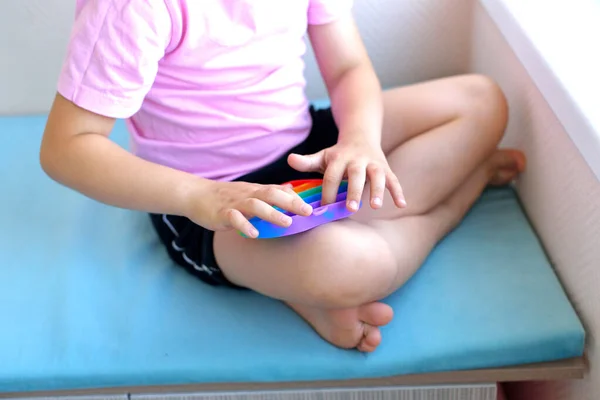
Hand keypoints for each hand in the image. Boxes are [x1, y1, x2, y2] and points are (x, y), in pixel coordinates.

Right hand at [187, 180, 312, 237]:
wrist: (196, 195)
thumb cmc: (226, 196)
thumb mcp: (249, 192)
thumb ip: (269, 193)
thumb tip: (291, 190)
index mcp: (255, 190)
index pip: (279, 190)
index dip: (296, 198)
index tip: (314, 206)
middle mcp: (248, 195)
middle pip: (272, 194)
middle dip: (291, 203)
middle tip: (308, 212)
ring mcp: (234, 204)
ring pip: (255, 205)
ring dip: (272, 213)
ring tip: (286, 223)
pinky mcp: (221, 214)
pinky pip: (234, 218)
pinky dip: (244, 225)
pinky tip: (254, 234)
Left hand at [288, 140, 405, 210]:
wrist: (361, 136)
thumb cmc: (338, 155)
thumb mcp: (322, 156)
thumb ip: (307, 161)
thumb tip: (289, 159)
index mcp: (339, 158)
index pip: (332, 175)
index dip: (328, 191)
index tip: (325, 208)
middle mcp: (357, 160)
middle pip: (355, 175)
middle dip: (353, 191)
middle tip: (351, 208)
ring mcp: (373, 163)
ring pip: (377, 175)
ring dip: (377, 190)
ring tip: (375, 206)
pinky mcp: (386, 168)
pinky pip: (394, 180)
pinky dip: (398, 191)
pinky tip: (402, 205)